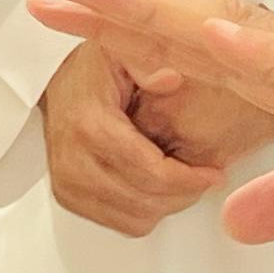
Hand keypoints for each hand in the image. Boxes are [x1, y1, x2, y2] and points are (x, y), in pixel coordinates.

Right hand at [39, 38, 222, 237]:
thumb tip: (171, 78)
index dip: (188, 178)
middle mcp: (73, 159)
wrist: (60, 83)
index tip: (213, 173)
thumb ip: (149, 62)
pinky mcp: (68, 197)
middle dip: (183, 193)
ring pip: (134, 218)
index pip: (149, 172)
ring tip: (184, 181)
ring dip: (167, 204)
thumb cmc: (96, 67)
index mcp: (90, 124)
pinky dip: (146, 211)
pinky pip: (119, 223)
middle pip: (144, 201)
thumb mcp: (125, 49)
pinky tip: (157, 187)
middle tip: (204, 177)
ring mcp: (67, 182)